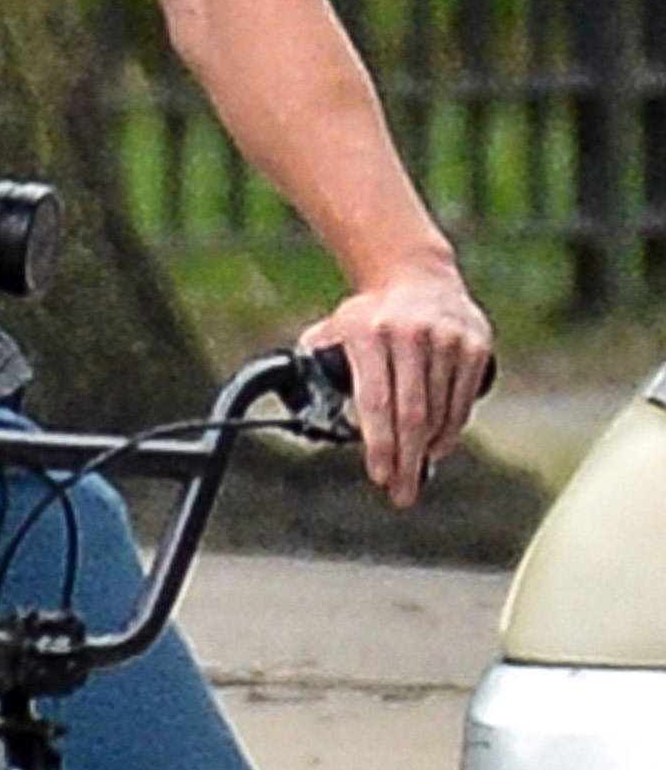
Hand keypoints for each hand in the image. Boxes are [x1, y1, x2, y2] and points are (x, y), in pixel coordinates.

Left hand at [302, 255, 494, 508]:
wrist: (416, 275)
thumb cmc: (367, 317)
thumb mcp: (333, 331)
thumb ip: (314, 366)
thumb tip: (294, 403)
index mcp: (369, 334)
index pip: (376, 402)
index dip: (379, 444)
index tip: (379, 476)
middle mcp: (410, 335)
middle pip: (412, 415)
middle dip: (406, 461)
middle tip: (402, 495)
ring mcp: (447, 338)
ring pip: (440, 412)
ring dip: (428, 449)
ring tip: (416, 473)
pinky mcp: (475, 344)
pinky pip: (463, 400)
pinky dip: (451, 429)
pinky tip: (438, 446)